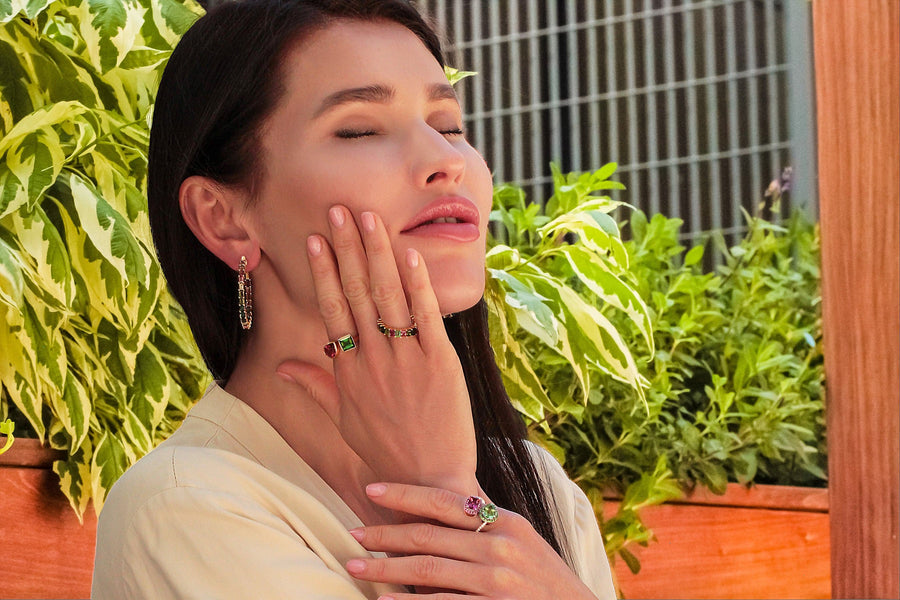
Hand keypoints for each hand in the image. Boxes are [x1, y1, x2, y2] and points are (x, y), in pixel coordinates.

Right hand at [276, 206, 477, 493]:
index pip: (331, 311)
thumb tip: (283, 366)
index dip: (323, 273)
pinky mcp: (441, 364)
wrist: (429, 481)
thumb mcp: (343, 420)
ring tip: (369, 218)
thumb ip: (316, 386)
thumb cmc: (386, 450)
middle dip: (348, 249)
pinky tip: (409, 255)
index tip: (316, 240)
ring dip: (378, 254)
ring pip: (388, 297)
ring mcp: (407, 360)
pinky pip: (427, 317)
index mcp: (347, 371)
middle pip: (356, 294)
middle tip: (339, 211)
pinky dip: (418, 284)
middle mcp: (373, 360)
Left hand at [344, 482, 598, 599]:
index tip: (372, 491)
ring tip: (356, 566)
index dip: (405, 495)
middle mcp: (500, 548)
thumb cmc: (545, 580)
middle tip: (353, 533)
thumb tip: (444, 504)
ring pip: (427, 570)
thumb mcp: (523, 541)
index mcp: (506, 523)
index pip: (445, 501)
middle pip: (428, 535)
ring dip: (386, 568)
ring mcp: (496, 582)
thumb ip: (488, 523)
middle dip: (385, 534)